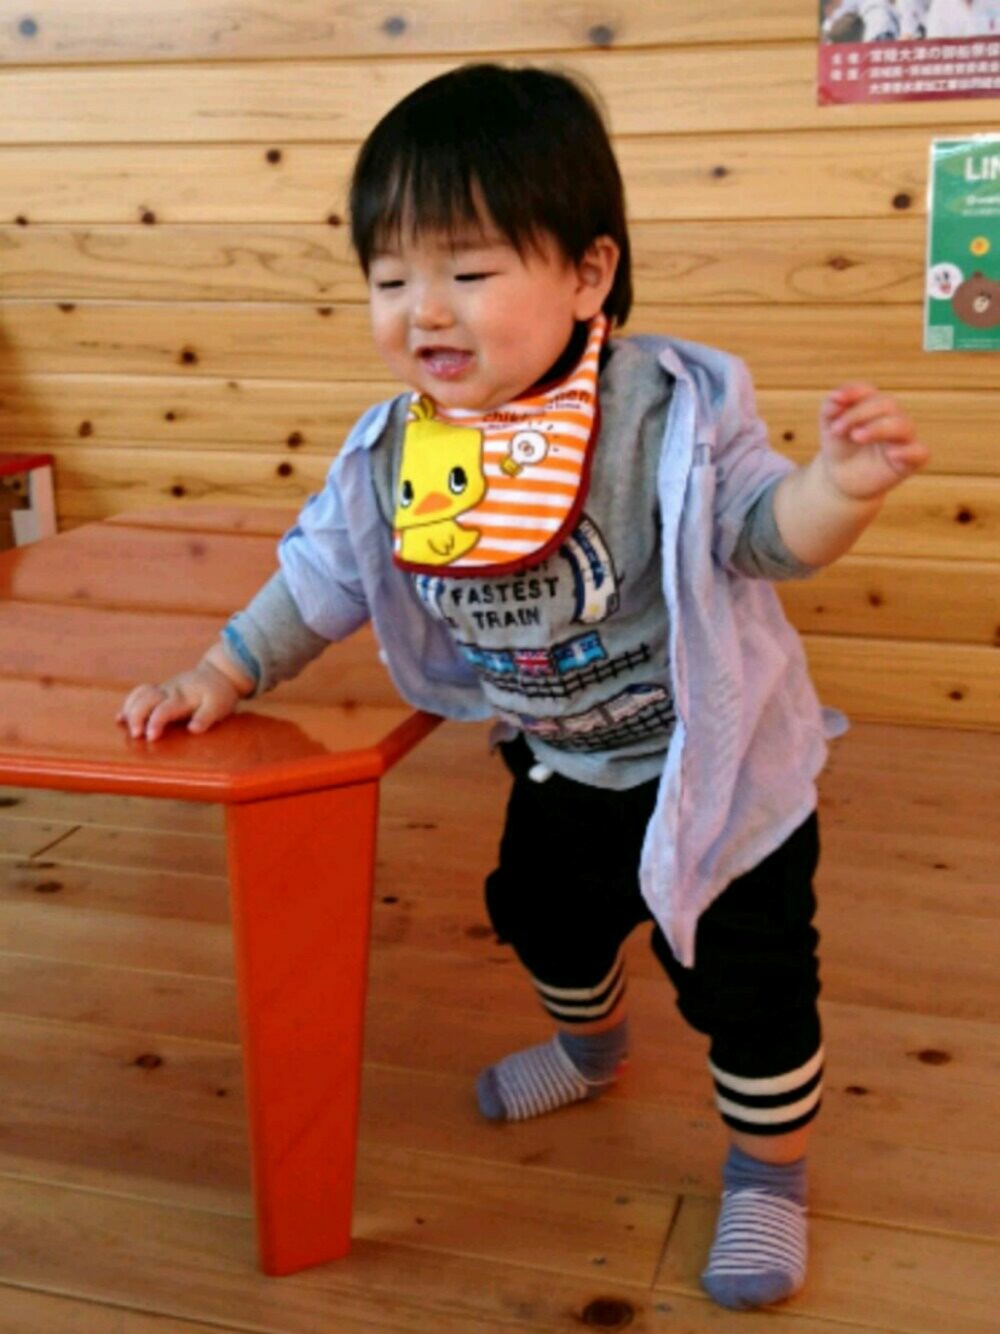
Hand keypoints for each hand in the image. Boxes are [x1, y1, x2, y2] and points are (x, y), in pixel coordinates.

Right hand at [116, 657, 246, 741]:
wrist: (218, 673)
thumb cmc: (219, 694)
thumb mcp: (218, 706)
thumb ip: (205, 717)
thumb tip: (193, 729)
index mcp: (183, 697)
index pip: (165, 709)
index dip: (156, 722)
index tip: (150, 737)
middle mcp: (169, 691)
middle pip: (146, 699)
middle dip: (136, 715)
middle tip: (135, 735)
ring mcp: (163, 689)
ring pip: (140, 694)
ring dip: (130, 708)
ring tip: (123, 724)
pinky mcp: (160, 690)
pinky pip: (140, 693)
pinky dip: (129, 704)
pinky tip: (121, 717)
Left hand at [819, 383, 929, 501]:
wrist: (841, 479)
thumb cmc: (839, 448)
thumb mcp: (829, 427)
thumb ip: (829, 409)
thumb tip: (835, 397)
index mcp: (874, 405)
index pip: (868, 392)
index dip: (853, 392)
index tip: (837, 399)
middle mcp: (893, 417)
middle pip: (886, 405)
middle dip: (859, 414)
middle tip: (837, 429)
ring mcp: (903, 439)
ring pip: (902, 425)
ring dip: (878, 429)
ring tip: (856, 436)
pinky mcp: (910, 461)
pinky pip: (920, 452)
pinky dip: (908, 452)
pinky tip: (891, 455)